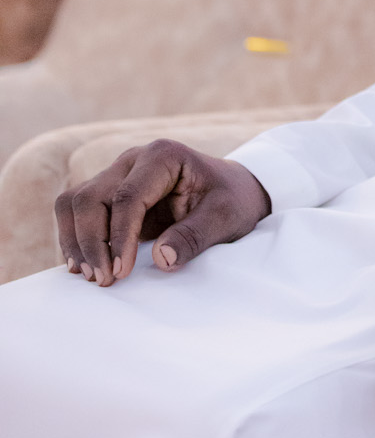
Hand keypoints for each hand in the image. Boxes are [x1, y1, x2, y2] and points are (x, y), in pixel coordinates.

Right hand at [55, 139, 270, 286]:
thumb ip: (194, 236)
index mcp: (163, 156)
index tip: (121, 272)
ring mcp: (117, 175)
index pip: (127, 197)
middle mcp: (133, 161)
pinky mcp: (110, 194)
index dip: (120, 237)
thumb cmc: (232, 199)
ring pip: (75, 203)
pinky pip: (78, 213)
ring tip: (90, 276)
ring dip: (76, 241)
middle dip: (91, 242)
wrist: (235, 190)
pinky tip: (85, 266)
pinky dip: (76, 239)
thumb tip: (162, 260)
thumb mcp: (226, 218)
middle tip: (103, 280)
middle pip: (90, 198)